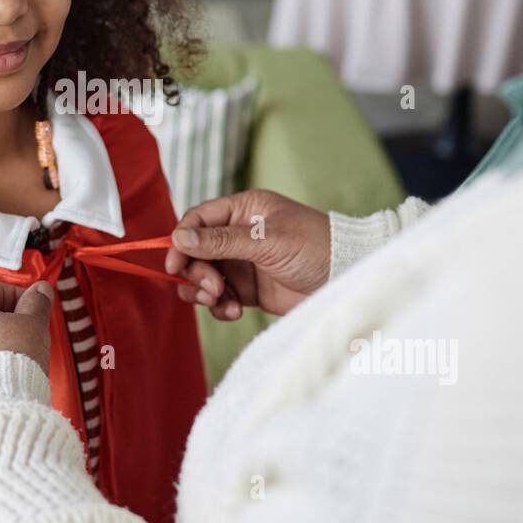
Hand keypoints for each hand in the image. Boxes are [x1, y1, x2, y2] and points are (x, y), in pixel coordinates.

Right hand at [165, 189, 331, 320]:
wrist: (348, 279)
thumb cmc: (315, 247)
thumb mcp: (267, 240)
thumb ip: (221, 241)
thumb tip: (179, 238)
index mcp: (243, 210)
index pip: (198, 220)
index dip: (181, 240)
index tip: (174, 264)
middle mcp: (239, 235)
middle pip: (196, 252)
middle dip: (196, 272)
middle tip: (211, 288)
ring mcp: (243, 264)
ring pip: (204, 277)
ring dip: (204, 291)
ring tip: (220, 301)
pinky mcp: (250, 291)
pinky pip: (220, 299)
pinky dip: (220, 307)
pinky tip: (235, 312)